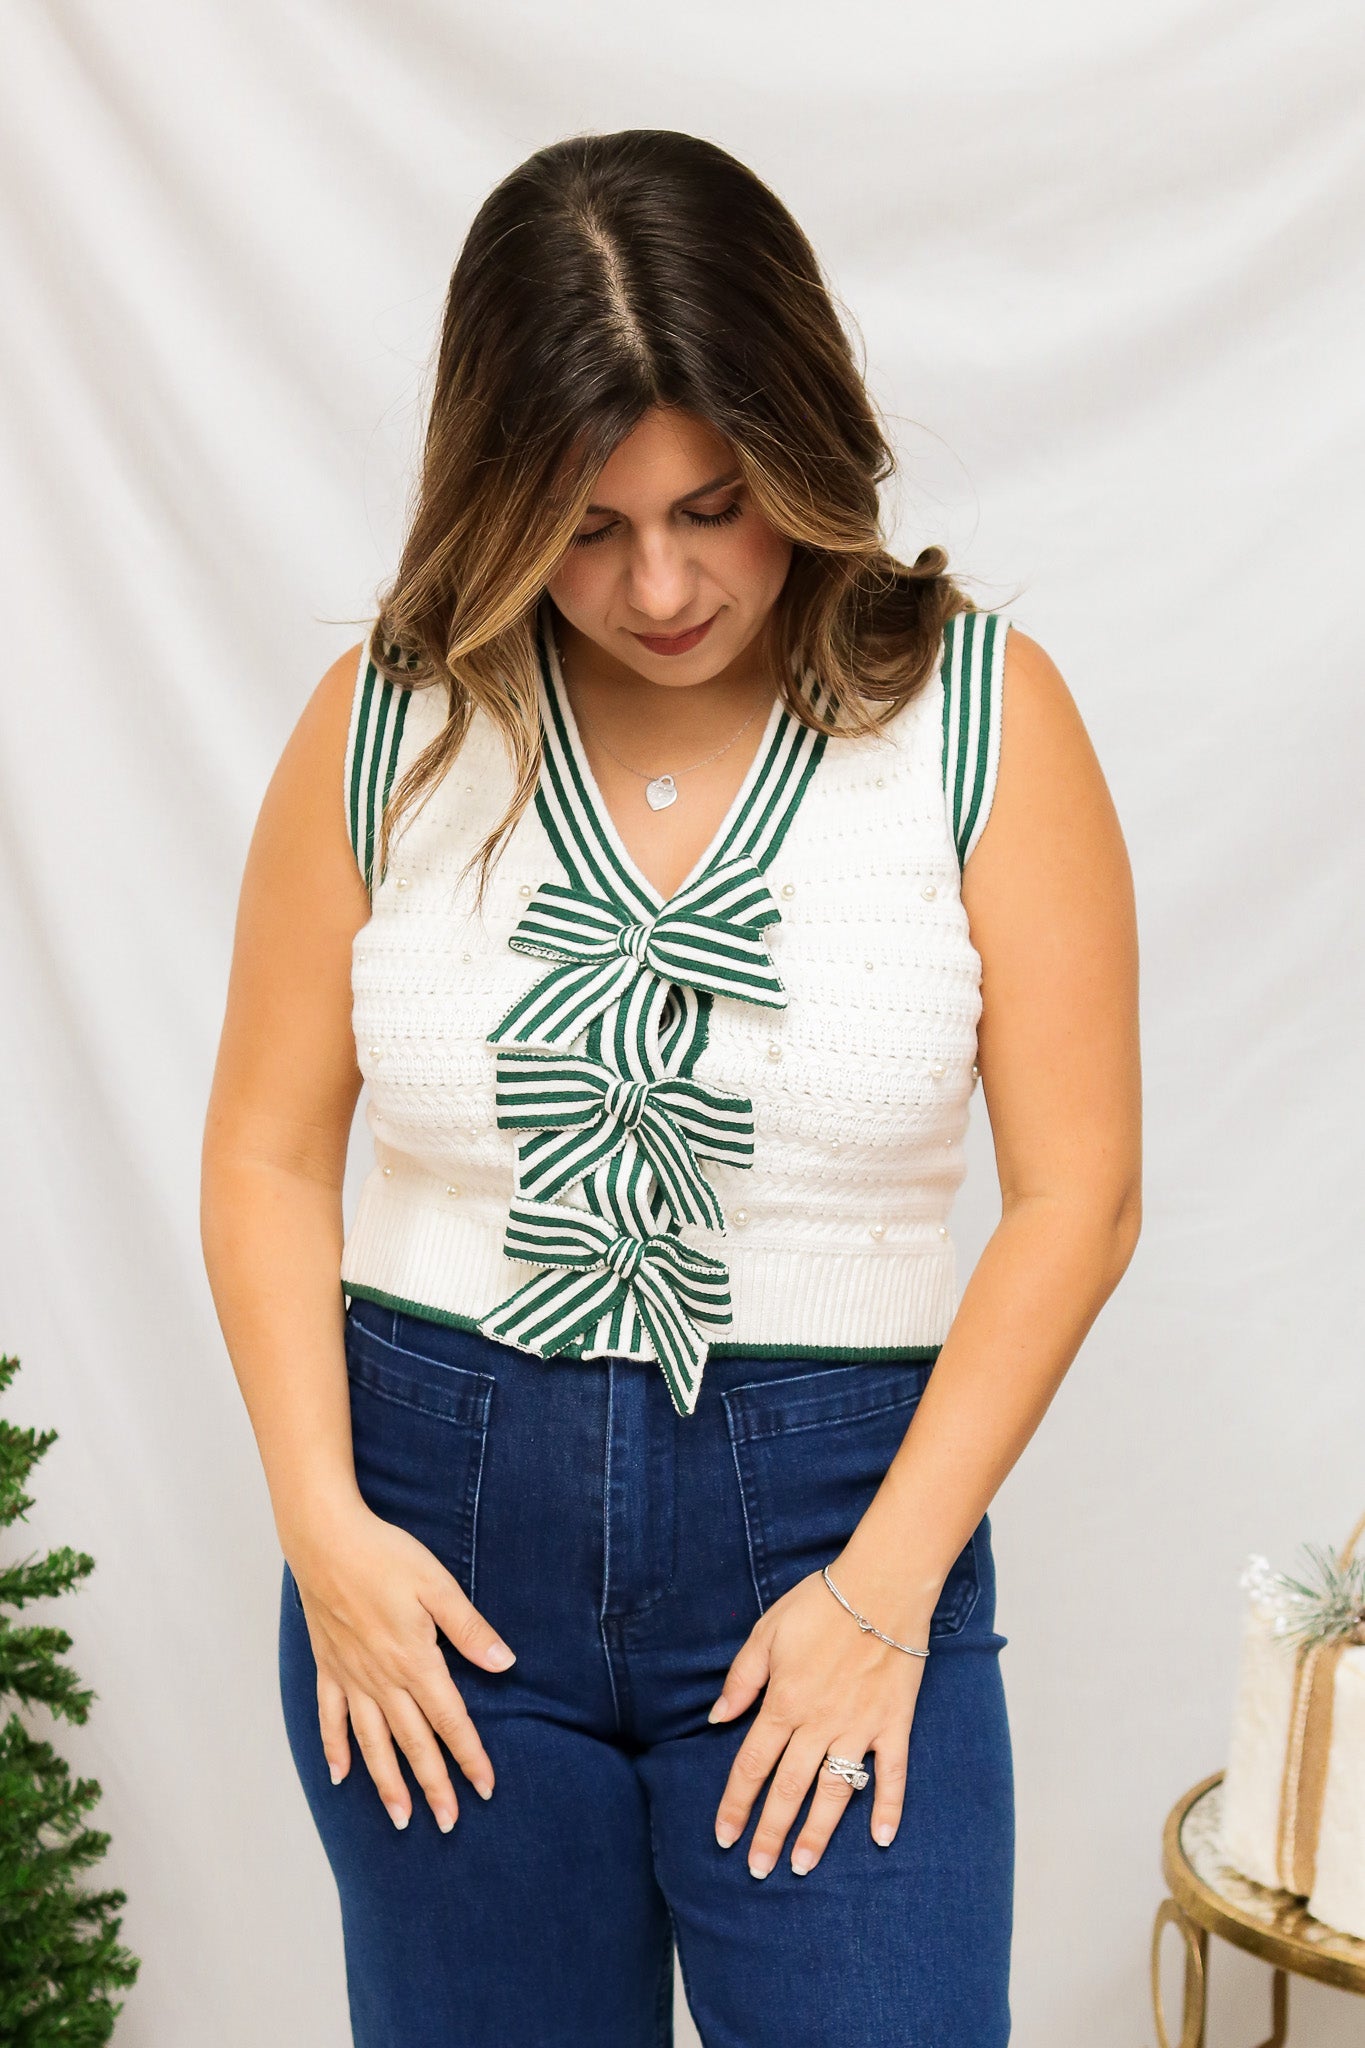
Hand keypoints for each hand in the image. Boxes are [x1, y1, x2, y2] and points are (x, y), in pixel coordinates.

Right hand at [286, 1498, 516, 1833]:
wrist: (325, 1541)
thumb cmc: (386, 1556)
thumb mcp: (438, 1586)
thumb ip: (470, 1630)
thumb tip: (506, 1665)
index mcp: (415, 1661)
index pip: (450, 1721)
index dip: (469, 1756)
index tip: (485, 1788)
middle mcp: (382, 1679)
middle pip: (413, 1743)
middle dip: (433, 1786)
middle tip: (449, 1824)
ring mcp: (351, 1677)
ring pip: (372, 1743)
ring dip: (387, 1783)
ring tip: (400, 1820)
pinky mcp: (328, 1667)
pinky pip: (330, 1719)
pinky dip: (335, 1749)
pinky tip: (339, 1776)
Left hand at [707, 1565, 929, 1877]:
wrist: (881, 1584)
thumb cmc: (820, 1604)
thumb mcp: (767, 1632)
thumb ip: (741, 1679)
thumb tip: (717, 1718)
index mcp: (783, 1702)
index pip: (751, 1765)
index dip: (735, 1804)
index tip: (724, 1837)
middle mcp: (818, 1723)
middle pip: (788, 1788)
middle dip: (770, 1833)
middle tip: (758, 1870)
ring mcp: (859, 1727)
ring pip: (834, 1792)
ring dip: (817, 1833)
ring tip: (803, 1867)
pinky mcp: (893, 1723)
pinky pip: (891, 1774)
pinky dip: (888, 1807)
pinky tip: (881, 1839)